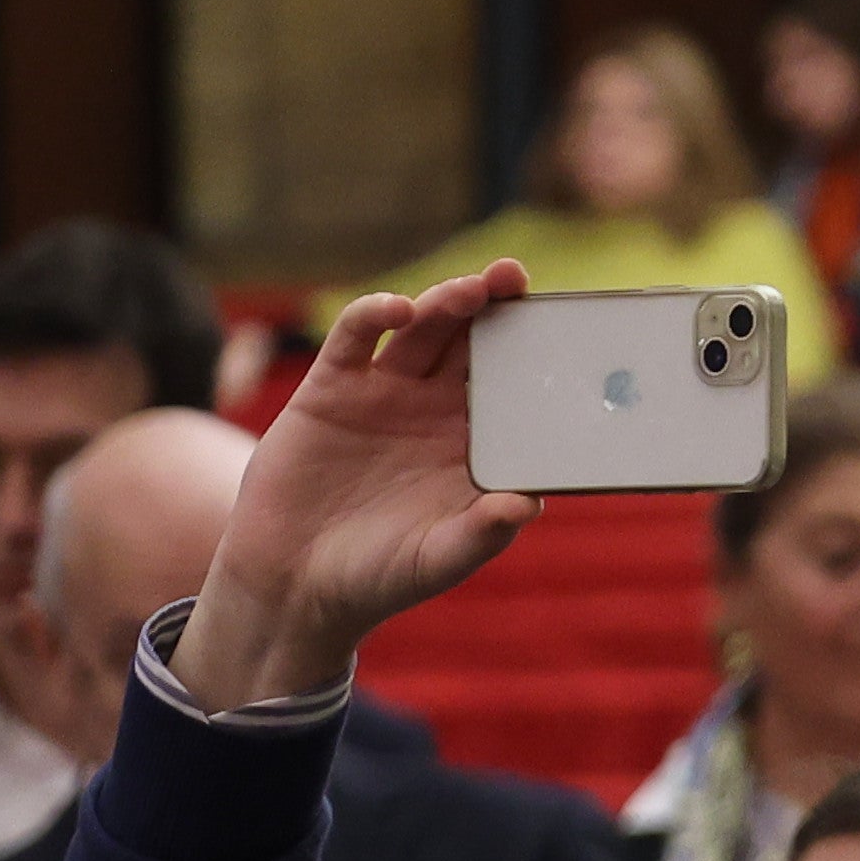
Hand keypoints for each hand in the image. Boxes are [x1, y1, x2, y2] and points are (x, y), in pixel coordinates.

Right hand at [171, 265, 541, 709]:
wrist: (295, 581)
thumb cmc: (380, 576)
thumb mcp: (440, 559)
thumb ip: (483, 532)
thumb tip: (528, 504)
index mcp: (473, 445)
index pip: (514, 387)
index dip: (536, 355)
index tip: (563, 330)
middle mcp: (433, 411)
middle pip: (472, 344)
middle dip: (496, 308)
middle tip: (517, 279)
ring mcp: (384, 394)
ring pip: (422, 330)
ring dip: (447, 302)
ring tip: (471, 289)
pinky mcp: (330, 388)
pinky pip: (356, 338)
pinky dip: (376, 314)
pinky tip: (400, 308)